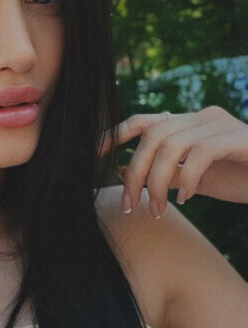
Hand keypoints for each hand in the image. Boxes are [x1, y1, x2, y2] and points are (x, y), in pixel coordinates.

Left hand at [98, 105, 247, 217]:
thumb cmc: (242, 178)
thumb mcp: (195, 179)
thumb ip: (166, 173)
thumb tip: (128, 174)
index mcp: (189, 124)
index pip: (143, 121)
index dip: (115, 135)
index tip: (94, 157)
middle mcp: (201, 117)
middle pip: (151, 135)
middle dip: (134, 171)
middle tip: (131, 204)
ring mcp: (220, 124)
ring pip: (170, 144)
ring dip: (157, 180)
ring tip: (160, 210)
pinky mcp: (237, 137)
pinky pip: (200, 152)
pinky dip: (187, 176)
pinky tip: (187, 199)